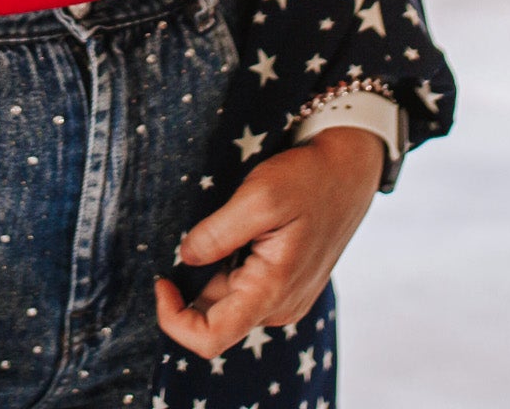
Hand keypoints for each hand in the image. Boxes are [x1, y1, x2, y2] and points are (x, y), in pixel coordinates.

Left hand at [154, 128, 384, 360]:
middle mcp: (279, 306)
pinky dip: (227, 268)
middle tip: (186, 237)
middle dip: (190, 287)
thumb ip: (218, 233)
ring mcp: (285, 299)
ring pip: (228, 302)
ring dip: (210, 274)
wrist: (348, 171)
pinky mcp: (287, 286)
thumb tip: (185, 259)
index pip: (210, 337)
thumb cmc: (307, 179)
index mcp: (271, 291)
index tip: (161, 279)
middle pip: (215, 318)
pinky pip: (244, 289)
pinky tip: (233, 233)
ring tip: (215, 228)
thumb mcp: (259, 196)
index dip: (174, 319)